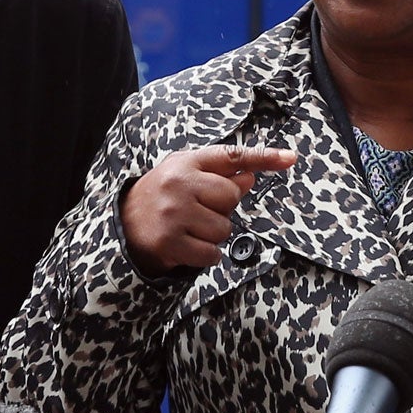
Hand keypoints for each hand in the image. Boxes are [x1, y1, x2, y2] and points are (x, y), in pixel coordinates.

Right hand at [121, 144, 296, 275]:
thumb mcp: (185, 176)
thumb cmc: (161, 197)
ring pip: (224, 229)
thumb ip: (218, 175)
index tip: (290, 158)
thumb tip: (251, 176)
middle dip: (221, 209)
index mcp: (185, 163)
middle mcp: (179, 184)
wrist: (122, 225)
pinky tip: (187, 246)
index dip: (264, 157)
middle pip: (232, 197)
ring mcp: (174, 213)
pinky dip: (205, 256)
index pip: (231, 157)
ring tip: (190, 229)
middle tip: (197, 211)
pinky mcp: (170, 242)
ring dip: (213, 235)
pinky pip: (212, 254)